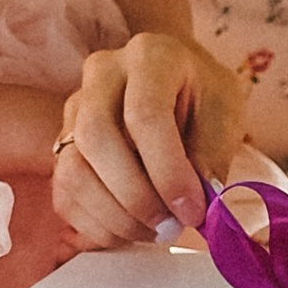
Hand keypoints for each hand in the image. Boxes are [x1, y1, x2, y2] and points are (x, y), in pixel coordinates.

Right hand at [53, 31, 247, 248]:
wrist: (175, 81)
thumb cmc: (202, 96)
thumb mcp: (224, 112)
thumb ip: (213, 154)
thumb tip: (199, 206)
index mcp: (149, 57)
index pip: (144, 114)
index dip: (168, 172)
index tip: (193, 211)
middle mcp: (101, 75)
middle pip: (96, 138)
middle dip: (136, 196)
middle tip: (171, 226)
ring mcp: (74, 109)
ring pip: (73, 171)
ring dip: (116, 217)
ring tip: (155, 230)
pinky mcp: (63, 145)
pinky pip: (65, 194)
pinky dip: (97, 225)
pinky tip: (132, 229)